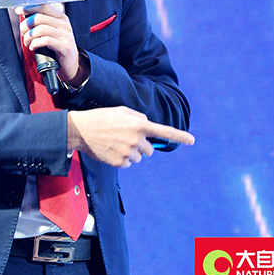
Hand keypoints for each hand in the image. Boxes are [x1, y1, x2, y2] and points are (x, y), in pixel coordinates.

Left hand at [16, 3, 87, 86]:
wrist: (70, 64)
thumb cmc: (58, 47)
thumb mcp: (52, 31)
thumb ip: (42, 22)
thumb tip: (25, 14)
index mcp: (61, 18)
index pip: (44, 6)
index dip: (29, 7)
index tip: (19, 10)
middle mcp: (64, 24)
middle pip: (39, 18)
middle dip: (26, 25)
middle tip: (23, 33)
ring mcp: (66, 36)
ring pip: (40, 29)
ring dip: (29, 36)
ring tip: (28, 42)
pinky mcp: (65, 47)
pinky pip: (45, 41)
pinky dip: (35, 44)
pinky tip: (33, 47)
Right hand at [66, 106, 194, 167]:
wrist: (81, 130)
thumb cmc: (101, 118)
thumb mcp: (121, 111)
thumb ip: (138, 118)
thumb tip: (148, 126)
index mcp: (139, 125)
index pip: (164, 131)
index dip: (180, 136)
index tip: (192, 140)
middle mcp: (136, 139)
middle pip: (150, 150)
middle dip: (142, 146)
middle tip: (127, 139)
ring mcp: (128, 152)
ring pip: (139, 158)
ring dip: (131, 152)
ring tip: (115, 143)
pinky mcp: (120, 163)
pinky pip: (128, 164)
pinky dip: (122, 159)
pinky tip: (111, 150)